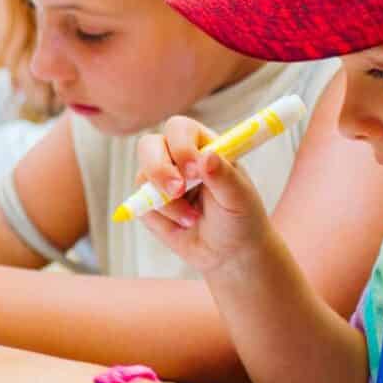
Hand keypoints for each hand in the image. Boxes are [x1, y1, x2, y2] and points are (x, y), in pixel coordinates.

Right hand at [130, 116, 277, 274]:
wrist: (230, 254)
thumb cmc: (241, 219)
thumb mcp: (239, 197)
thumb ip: (223, 176)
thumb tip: (207, 156)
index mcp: (202, 145)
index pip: (179, 129)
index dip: (181, 146)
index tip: (194, 172)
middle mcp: (177, 158)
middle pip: (148, 145)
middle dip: (160, 170)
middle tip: (178, 191)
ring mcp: (160, 180)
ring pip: (143, 177)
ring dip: (168, 203)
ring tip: (193, 218)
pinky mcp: (148, 204)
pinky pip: (142, 205)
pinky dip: (163, 218)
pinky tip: (183, 225)